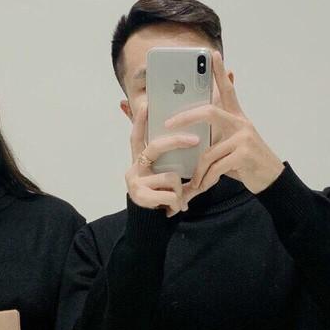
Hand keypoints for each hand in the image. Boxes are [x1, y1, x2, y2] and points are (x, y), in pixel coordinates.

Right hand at [126, 99, 198, 216]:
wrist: (151, 227)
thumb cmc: (162, 197)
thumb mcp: (163, 175)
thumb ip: (167, 159)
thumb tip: (186, 137)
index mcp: (139, 160)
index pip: (138, 135)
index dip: (140, 120)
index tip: (146, 103)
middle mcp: (134, 167)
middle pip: (156, 147)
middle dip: (177, 141)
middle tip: (195, 140)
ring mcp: (135, 182)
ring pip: (171, 176)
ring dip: (180, 190)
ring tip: (176, 200)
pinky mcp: (140, 196)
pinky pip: (170, 193)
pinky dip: (177, 203)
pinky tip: (173, 210)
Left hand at [165, 51, 283, 199]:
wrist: (270, 179)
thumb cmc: (245, 161)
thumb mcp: (232, 142)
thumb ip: (215, 133)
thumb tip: (191, 132)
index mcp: (236, 117)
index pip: (227, 89)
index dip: (219, 72)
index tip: (212, 54)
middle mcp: (240, 123)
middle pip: (209, 111)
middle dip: (186, 117)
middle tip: (167, 124)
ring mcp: (243, 138)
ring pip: (208, 151)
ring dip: (197, 170)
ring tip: (192, 183)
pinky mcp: (244, 154)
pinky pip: (215, 166)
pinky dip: (205, 179)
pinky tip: (201, 187)